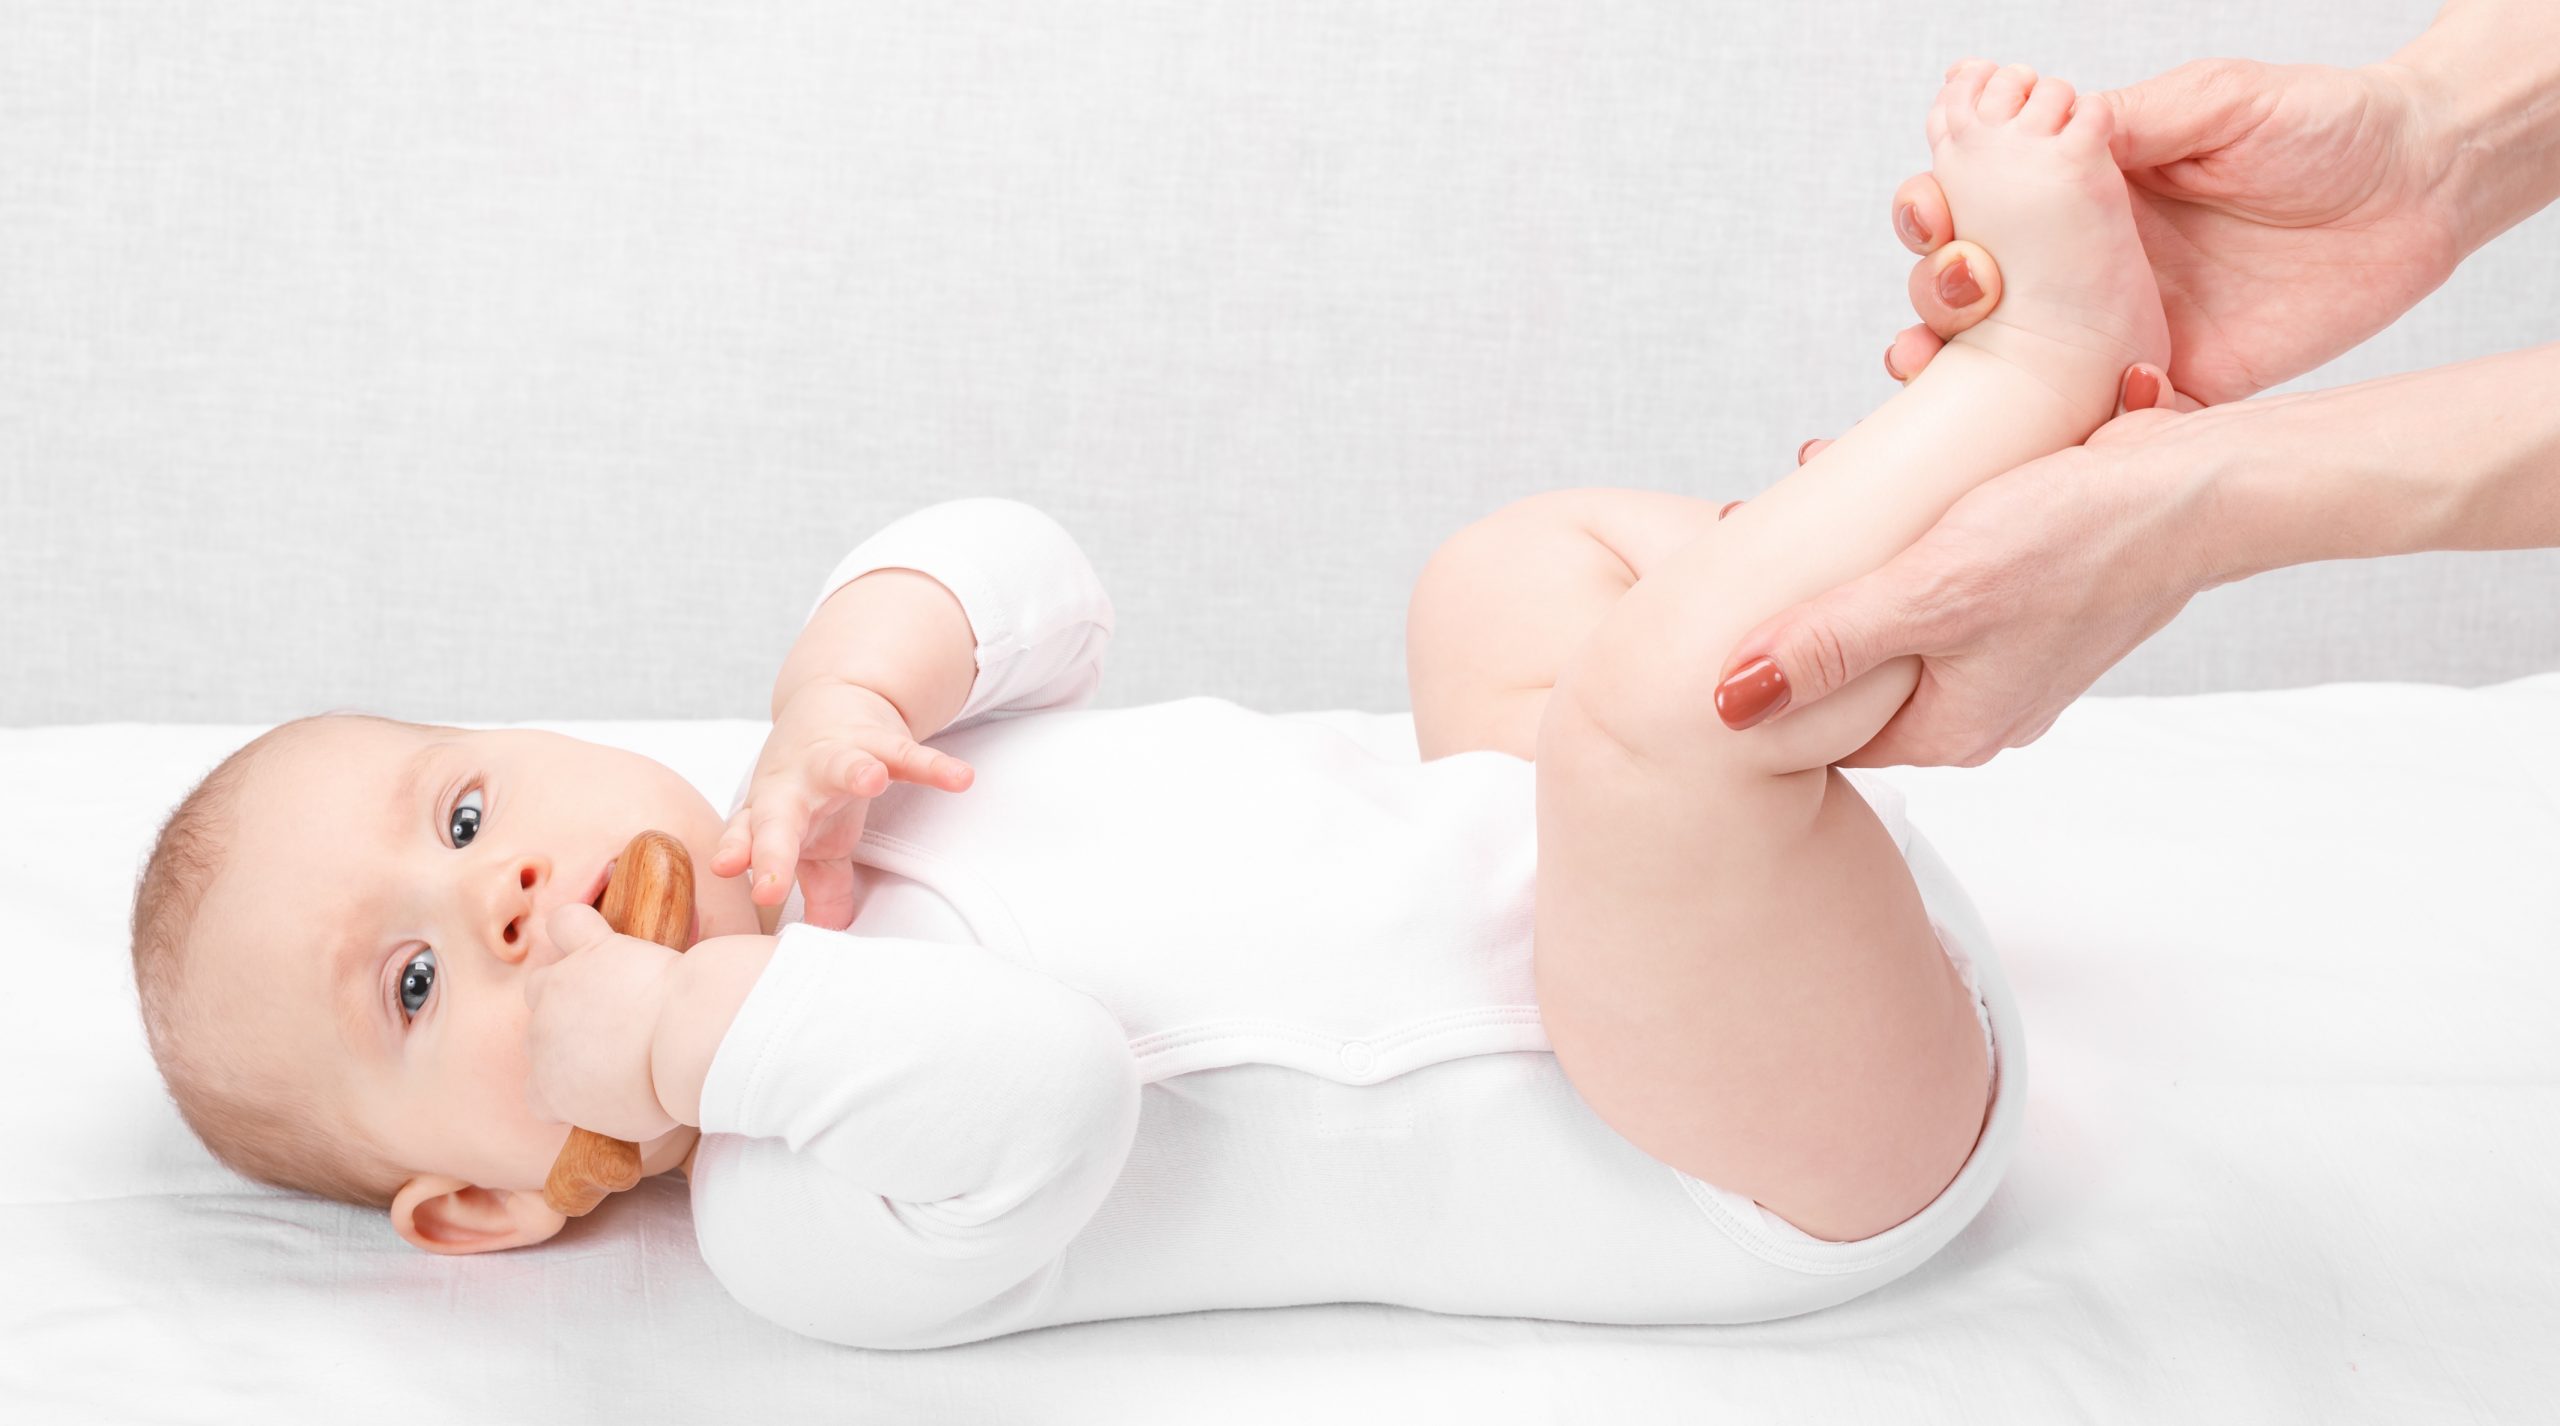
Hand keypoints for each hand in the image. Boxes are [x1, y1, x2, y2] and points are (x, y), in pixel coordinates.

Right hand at [522, 903, 683, 1141]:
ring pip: (543, 982)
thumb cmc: (669, 1089)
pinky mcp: (592, 951)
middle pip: (543, 1036)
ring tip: (611, 993)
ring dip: (570, 987)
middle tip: (623, 1036)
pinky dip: (578, 927)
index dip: (572, 1087)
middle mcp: (541, 1039)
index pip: (540, 1095)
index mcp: (550, 1092)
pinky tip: (599, 938)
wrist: (686, 1042)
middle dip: (577, 1037)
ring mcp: (561, 989)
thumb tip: (614, 1096)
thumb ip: (609, 1111)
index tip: (605, 1081)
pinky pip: (567, 925)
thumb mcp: (636, 1125)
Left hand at [712, 679, 974, 929]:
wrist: (829, 700)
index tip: (735, 879)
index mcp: (769, 813)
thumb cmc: (812, 784)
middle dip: (771, 850)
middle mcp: (793, 785)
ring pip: (842, 766)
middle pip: (777, 819)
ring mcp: (834, 759)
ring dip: (857, 772)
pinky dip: (933, 765)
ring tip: (874, 780)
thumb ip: (818, 888)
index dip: (738, 856)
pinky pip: (908, 755)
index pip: (747, 839)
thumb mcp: (807, 838)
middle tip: (768, 885)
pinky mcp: (878, 740)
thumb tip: (826, 937)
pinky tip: (960, 778)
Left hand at [1714, 390, 2271, 766]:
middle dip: (1808, 606)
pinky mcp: (2041, 605)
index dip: (1766, 664)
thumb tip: (1727, 703)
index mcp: (1951, 731)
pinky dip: (1917, 543)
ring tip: (1818, 482)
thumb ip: (1827, 645)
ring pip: (1902, 621)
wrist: (2203, 485)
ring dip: (1861, 563)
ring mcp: (2017, 662)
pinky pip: (1950, 587)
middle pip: (1858, 672)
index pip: (1820, 728)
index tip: (1721, 598)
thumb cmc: (2076, 535)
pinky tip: (1900, 492)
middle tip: (1758, 523)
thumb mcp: (1930, 589)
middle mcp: (1985, 711)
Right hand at [1874, 57, 2461, 405]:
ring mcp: (2122, 331)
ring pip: (2016, 370)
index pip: (1979, 205)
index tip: (1932, 218)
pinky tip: (2059, 415)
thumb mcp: (2218, 99)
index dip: (1935, 213)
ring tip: (1935, 375)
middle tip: (1959, 295)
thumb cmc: (2326, 122)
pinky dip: (2068, 433)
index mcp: (2083, 194)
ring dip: (1961, 380)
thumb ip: (2128, 120)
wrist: (2424, 184)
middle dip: (1936, 298)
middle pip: (1975, 295)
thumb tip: (2039, 133)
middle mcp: (2087, 268)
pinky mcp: (2177, 383)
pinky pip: (2105, 426)